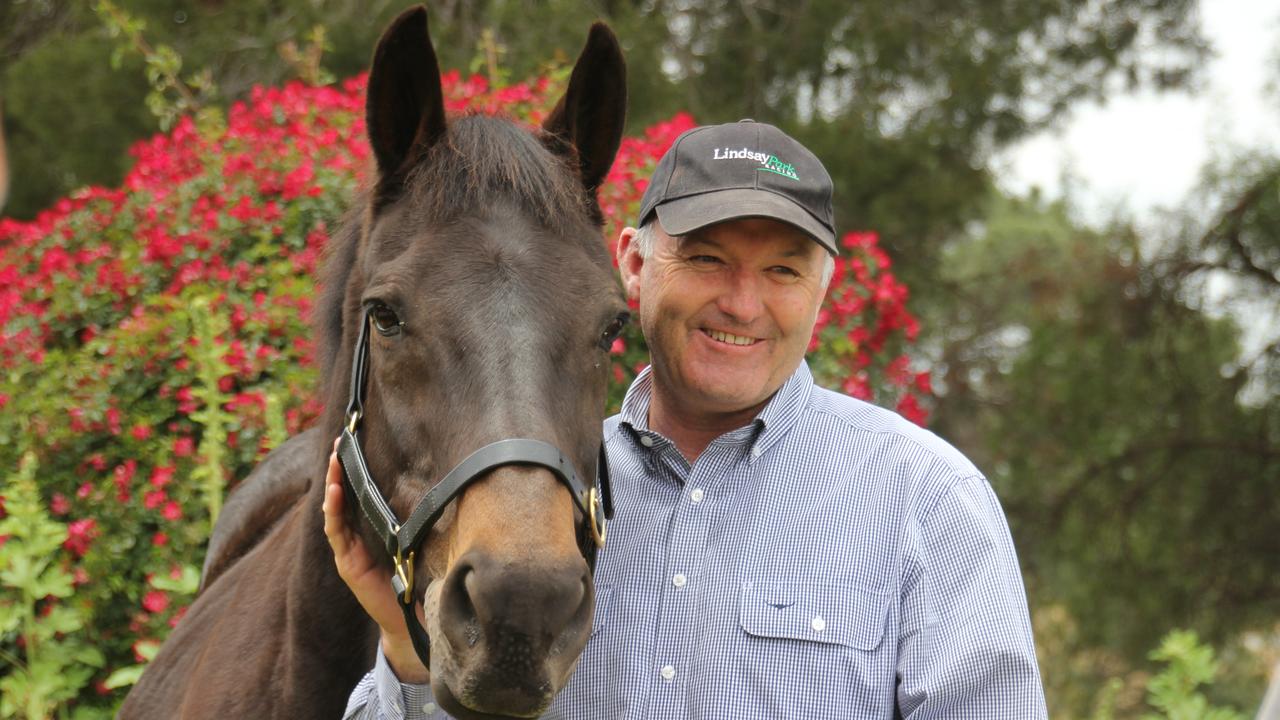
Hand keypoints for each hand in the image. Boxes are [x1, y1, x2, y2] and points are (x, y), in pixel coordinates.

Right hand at [323, 440, 429, 682]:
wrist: (412, 616)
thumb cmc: (417, 577)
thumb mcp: (418, 541)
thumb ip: (416, 519)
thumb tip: (439, 483)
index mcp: (373, 529)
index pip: (360, 493)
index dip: (355, 469)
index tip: (355, 442)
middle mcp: (358, 537)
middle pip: (344, 497)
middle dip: (339, 469)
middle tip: (339, 442)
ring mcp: (350, 550)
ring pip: (336, 511)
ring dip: (333, 485)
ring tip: (333, 461)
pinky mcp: (348, 563)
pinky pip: (337, 533)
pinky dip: (334, 512)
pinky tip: (334, 493)